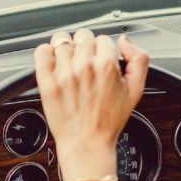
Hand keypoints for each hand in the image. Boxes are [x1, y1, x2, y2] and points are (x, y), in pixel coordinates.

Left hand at [34, 29, 149, 180]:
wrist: (87, 143)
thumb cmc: (109, 121)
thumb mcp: (136, 90)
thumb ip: (139, 59)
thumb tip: (125, 41)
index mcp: (106, 66)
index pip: (103, 38)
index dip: (103, 49)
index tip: (100, 61)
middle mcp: (84, 66)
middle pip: (83, 36)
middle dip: (85, 48)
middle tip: (85, 64)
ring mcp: (63, 73)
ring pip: (62, 41)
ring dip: (66, 49)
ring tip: (69, 64)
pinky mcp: (46, 81)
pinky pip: (41, 51)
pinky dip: (46, 52)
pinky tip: (53, 63)